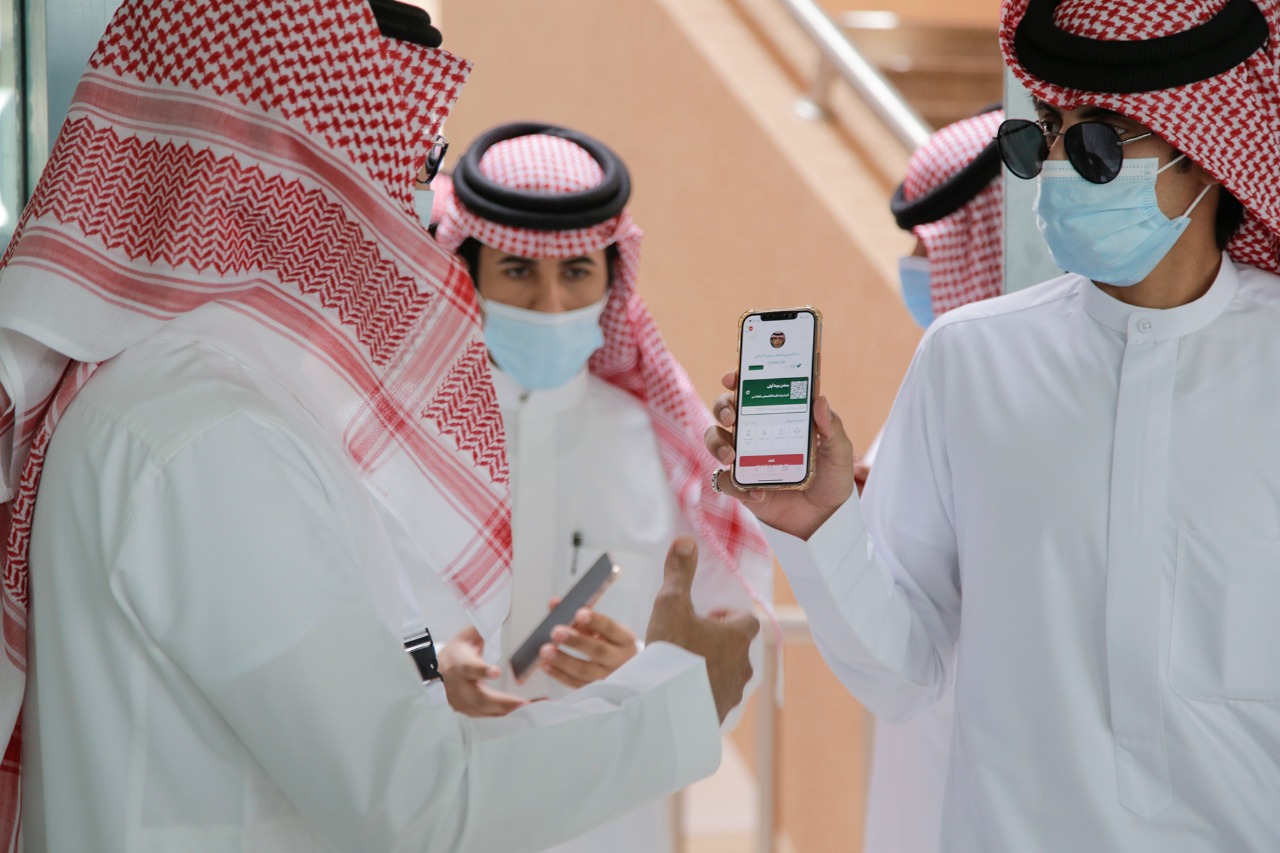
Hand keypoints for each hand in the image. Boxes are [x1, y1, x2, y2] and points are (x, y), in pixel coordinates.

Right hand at [438, 625, 528, 716]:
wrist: (433, 670)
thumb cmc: (454, 653)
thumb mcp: (466, 637)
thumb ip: (482, 630)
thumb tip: (499, 615)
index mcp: (458, 662)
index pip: (469, 667)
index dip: (481, 670)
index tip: (495, 671)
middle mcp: (457, 683)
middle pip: (478, 696)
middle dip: (502, 701)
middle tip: (523, 702)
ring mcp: (459, 700)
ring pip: (482, 709)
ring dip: (505, 711)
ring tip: (527, 709)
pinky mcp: (463, 710)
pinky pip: (484, 716)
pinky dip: (501, 716)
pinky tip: (517, 714)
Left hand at [537, 605, 637, 688]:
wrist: (625, 670)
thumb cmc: (610, 643)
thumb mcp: (603, 628)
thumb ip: (580, 616)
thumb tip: (555, 603)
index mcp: (624, 639)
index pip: (610, 629)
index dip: (595, 621)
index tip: (579, 613)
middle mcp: (619, 660)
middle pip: (598, 651)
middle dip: (576, 641)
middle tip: (556, 632)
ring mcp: (608, 677)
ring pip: (585, 671)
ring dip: (563, 661)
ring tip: (546, 651)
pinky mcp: (595, 690)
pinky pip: (576, 684)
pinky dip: (559, 675)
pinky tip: (546, 665)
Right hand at [644, 538, 758, 722]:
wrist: (667, 705)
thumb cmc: (673, 650)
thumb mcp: (671, 603)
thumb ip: (679, 571)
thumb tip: (686, 540)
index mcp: (739, 636)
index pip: (746, 619)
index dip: (727, 615)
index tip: (706, 616)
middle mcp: (744, 664)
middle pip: (737, 647)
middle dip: (718, 642)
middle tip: (691, 640)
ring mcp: (734, 691)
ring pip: (729, 673)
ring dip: (713, 667)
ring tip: (685, 667)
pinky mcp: (721, 713)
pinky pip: (717, 696)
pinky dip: (705, 691)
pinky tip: (682, 690)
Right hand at [705, 370, 856, 539]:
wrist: (826, 519)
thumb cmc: (831, 479)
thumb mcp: (838, 451)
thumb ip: (831, 427)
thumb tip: (820, 400)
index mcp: (777, 419)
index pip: (751, 393)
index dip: (738, 381)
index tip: (733, 377)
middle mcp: (756, 435)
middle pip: (726, 412)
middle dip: (722, 408)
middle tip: (731, 417)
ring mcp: (746, 460)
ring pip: (715, 441)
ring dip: (716, 444)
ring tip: (731, 455)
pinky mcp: (742, 486)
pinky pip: (725, 482)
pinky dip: (736, 486)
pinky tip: (758, 493)